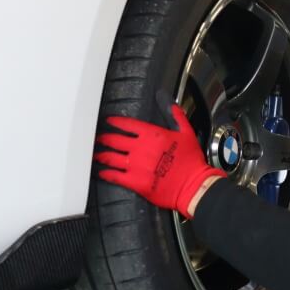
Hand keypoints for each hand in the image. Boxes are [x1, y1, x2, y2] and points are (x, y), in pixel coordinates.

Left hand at [94, 92, 225, 217]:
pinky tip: (102, 172)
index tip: (110, 121)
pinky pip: (114, 176)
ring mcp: (135, 165)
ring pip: (110, 157)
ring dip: (101, 155)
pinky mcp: (134, 181)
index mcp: (152, 135)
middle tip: (99, 138)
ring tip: (96, 154)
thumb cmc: (191, 161)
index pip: (128, 124)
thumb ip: (177, 117)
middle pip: (114, 140)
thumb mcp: (187, 133)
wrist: (193, 185)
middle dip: (104, 138)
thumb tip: (171, 104)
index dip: (116, 122)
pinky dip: (106, 174)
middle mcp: (140, 148)